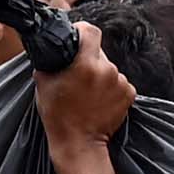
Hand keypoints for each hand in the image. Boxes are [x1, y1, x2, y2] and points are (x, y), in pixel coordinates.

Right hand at [36, 21, 134, 146]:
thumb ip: (49, 61)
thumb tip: (50, 49)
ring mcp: (121, 82)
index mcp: (86, 64)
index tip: (78, 36)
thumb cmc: (58, 115)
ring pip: (109, 69)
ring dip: (101, 75)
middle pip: (99, 52)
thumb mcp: (44, 83)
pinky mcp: (130, 94)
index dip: (83, 30)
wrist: (79, 143)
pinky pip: (119, 82)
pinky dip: (111, 88)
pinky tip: (99, 100)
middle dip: (89, 59)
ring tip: (88, 93)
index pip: (91, 31)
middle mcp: (107, 70)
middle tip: (78, 76)